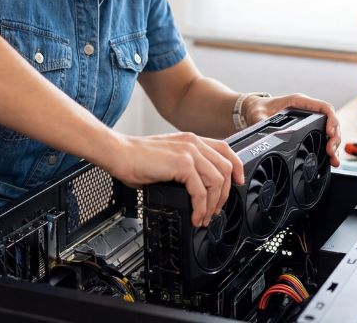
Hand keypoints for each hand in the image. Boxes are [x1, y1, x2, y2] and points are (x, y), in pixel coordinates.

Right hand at [105, 132, 244, 227]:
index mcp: (191, 139)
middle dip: (225, 194)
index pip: (226, 149)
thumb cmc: (135, 158)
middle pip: (226, 168)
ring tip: (205, 217)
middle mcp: (193, 143)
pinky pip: (201, 191)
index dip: (237, 167)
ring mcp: (189, 152)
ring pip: (217, 181)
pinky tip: (195, 216)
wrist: (118, 153)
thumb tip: (194, 192)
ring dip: (214, 204)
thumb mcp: (166, 158)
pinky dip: (201, 208)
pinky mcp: (181, 164)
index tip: (238, 182)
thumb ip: (184, 168)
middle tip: (215, 210)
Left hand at [244, 93, 341, 166]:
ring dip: (334, 146)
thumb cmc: (259, 108)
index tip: (330, 133)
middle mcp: (307, 110)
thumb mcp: (258, 114)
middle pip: (331, 122)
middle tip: (330, 151)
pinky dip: (328, 149)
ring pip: (329, 132)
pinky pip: (322, 138)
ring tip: (333, 160)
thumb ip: (262, 122)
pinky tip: (331, 160)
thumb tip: (265, 135)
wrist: (254, 110)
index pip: (324, 108)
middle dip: (334, 137)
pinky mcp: (307, 129)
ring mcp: (309, 120)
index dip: (331, 120)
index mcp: (299, 102)